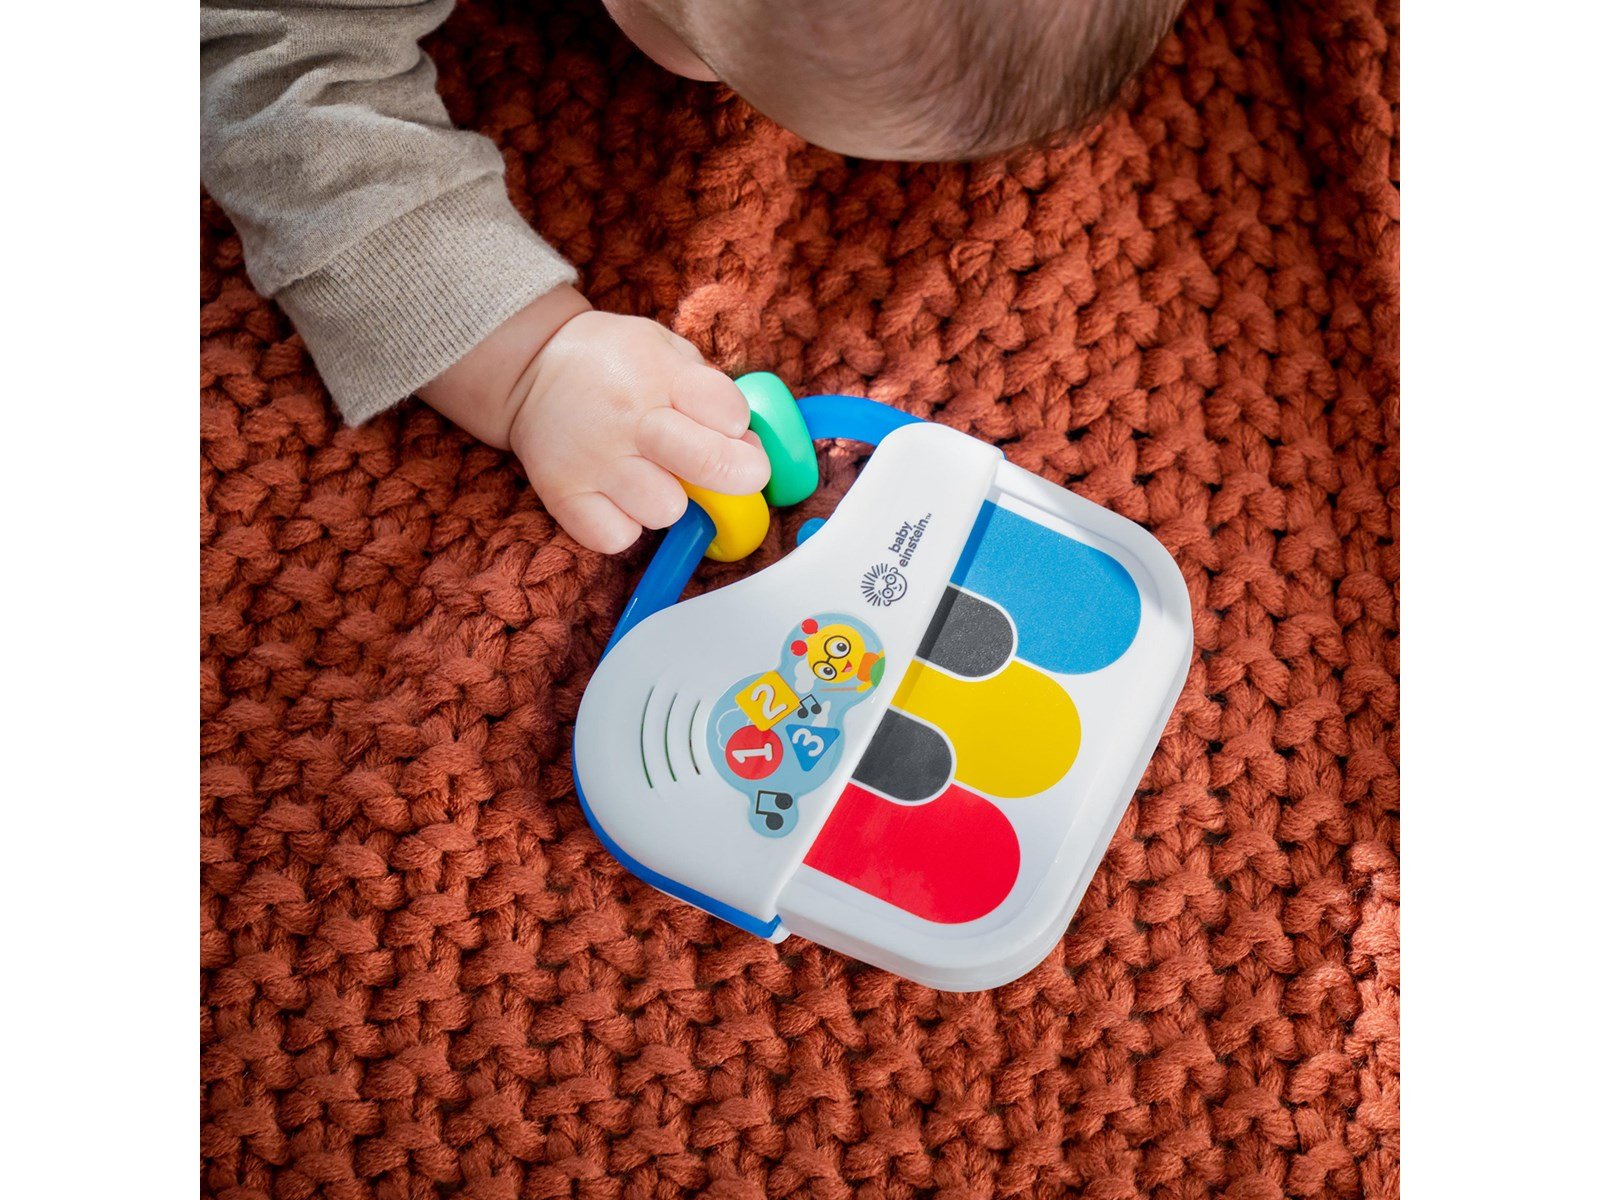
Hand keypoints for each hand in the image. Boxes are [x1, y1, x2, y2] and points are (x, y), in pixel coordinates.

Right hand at [420, 286, 768, 552]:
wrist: (533, 369)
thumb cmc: (617, 366)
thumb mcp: (667, 351)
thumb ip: (711, 393)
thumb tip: (749, 447)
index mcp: (660, 374)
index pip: (728, 411)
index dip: (740, 427)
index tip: (731, 429)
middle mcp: (628, 419)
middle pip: (709, 465)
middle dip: (737, 475)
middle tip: (730, 473)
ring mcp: (595, 461)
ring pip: (665, 511)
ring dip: (670, 503)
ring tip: (654, 479)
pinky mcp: (564, 496)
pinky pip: (617, 538)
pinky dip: (625, 526)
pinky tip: (621, 499)